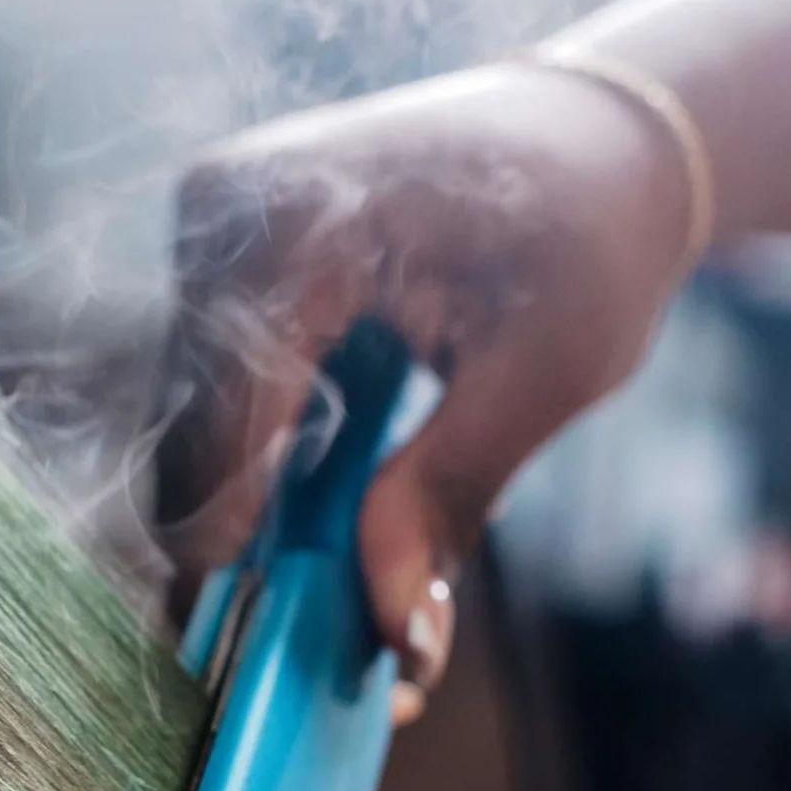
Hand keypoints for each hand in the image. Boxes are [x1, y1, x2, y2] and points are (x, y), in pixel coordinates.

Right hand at [159, 65, 697, 694]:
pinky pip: (214, 391)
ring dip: (242, 512)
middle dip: (235, 546)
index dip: (230, 549)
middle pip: (186, 428)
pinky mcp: (219, 259)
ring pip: (188, 420)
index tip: (256, 658)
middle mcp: (219, 206)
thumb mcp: (547, 373)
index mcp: (293, 217)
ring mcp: (207, 227)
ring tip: (306, 597)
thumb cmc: (591, 231)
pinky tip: (309, 519)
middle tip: (288, 655)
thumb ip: (450, 500)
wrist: (603, 133)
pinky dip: (257, 467)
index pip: (222, 421)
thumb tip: (400, 647)